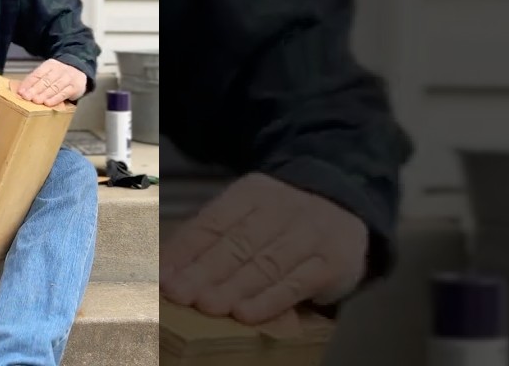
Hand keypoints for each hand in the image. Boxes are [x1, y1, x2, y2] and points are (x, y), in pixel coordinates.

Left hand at [16, 58, 85, 105]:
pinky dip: (55, 99)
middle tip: (27, 97)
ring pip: (54, 87)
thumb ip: (37, 80)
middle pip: (45, 80)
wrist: (80, 69)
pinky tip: (48, 103)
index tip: (21, 92)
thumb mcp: (48, 72)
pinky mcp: (75, 87)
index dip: (28, 83)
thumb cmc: (59, 75)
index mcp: (50, 65)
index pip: (37, 74)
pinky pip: (64, 93)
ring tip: (36, 100)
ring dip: (44, 94)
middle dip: (35, 89)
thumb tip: (22, 90)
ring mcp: (68, 78)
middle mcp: (59, 70)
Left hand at [160, 173, 367, 324]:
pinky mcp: (331, 261)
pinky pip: (296, 283)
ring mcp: (308, 234)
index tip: (163, 276)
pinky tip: (246, 314)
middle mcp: (280, 209)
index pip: (213, 222)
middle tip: (179, 293)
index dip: (186, 250)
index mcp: (250, 194)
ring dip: (233, 287)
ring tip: (206, 305)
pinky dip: (269, 300)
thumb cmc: (282, 216)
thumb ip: (214, 235)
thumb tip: (169, 265)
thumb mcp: (248, 212)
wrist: (346, 201)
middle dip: (205, 271)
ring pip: (265, 263)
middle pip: (237, 243)